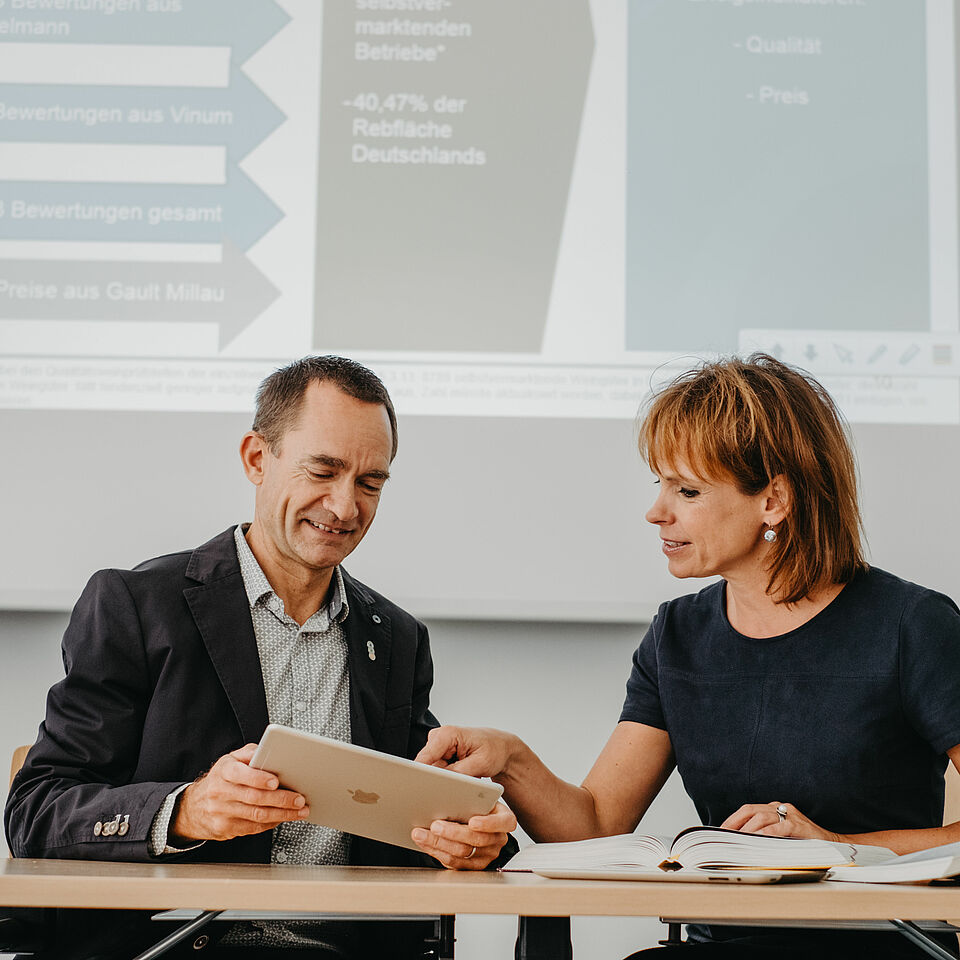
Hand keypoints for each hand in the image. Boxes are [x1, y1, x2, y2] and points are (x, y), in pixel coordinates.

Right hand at [172, 744, 310, 841]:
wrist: (194, 807)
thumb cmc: (220, 779)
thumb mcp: (230, 760)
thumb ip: (250, 753)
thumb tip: (269, 750)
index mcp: (223, 771)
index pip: (240, 774)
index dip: (259, 778)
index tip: (276, 781)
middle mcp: (220, 792)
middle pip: (254, 798)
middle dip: (281, 799)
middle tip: (299, 799)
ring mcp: (222, 812)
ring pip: (256, 815)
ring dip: (282, 814)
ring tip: (299, 811)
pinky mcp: (226, 829)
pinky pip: (253, 827)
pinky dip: (272, 823)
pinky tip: (284, 818)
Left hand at [411, 801, 516, 869]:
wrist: (476, 819)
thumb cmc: (477, 805)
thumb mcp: (480, 796)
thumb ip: (472, 792)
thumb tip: (451, 783)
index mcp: (505, 819)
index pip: (504, 822)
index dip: (488, 823)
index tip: (472, 821)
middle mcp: (498, 839)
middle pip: (477, 839)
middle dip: (453, 832)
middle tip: (434, 825)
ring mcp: (486, 855)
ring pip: (462, 853)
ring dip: (437, 842)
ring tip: (420, 833)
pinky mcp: (471, 866)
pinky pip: (453, 863)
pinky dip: (436, 851)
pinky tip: (424, 842)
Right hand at [415, 726, 515, 780]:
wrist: (500, 748)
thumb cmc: (494, 749)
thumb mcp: (480, 763)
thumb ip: (459, 772)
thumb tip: (442, 781)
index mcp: (447, 734)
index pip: (425, 758)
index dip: (424, 775)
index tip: (426, 790)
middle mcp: (439, 738)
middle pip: (427, 767)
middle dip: (439, 779)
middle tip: (459, 784)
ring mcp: (438, 747)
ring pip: (432, 772)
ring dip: (447, 779)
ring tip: (466, 776)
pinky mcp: (440, 756)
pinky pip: (438, 773)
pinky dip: (450, 778)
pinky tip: (463, 775)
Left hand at [721, 801, 842, 842]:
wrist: (834, 846)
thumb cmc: (805, 843)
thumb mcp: (781, 837)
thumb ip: (764, 835)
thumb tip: (740, 844)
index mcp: (774, 809)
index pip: (747, 810)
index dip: (732, 820)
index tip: (721, 831)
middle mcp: (780, 808)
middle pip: (751, 810)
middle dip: (734, 822)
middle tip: (724, 836)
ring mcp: (790, 815)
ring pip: (762, 817)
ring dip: (747, 830)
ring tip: (737, 841)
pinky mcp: (799, 825)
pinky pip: (779, 827)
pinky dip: (765, 834)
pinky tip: (757, 841)